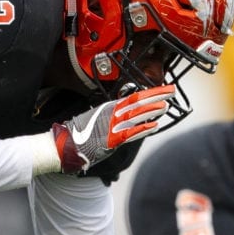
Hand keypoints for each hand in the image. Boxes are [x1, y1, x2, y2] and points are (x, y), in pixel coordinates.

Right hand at [51, 85, 173, 172]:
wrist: (62, 146)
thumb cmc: (75, 135)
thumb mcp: (94, 120)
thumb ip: (109, 117)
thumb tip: (121, 116)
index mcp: (107, 108)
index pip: (132, 97)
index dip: (149, 92)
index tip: (163, 89)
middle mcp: (110, 114)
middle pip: (137, 101)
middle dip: (155, 95)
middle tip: (171, 90)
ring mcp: (110, 126)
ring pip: (135, 115)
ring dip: (151, 109)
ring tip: (166, 105)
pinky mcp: (109, 140)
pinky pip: (129, 133)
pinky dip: (142, 129)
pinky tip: (154, 125)